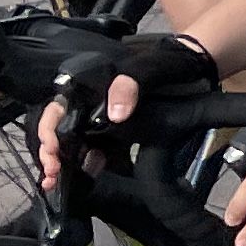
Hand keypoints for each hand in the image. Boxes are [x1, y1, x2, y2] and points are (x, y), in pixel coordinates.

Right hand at [38, 33, 218, 189]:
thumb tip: (115, 115)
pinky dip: (89, 164)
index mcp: (90, 86)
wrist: (194, 68)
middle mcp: (92, 102)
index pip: (58, 108)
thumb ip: (130, 84)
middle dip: (52, 153)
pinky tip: (88, 175)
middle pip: (61, 129)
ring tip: (57, 181)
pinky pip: (99, 150)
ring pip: (77, 142)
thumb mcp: (149, 67)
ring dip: (66, 162)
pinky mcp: (119, 134)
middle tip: (52, 174)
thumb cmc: (168, 63)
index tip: (53, 151)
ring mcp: (105, 119)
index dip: (50, 129)